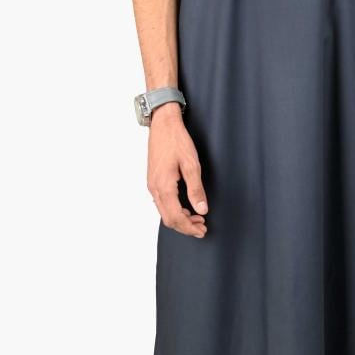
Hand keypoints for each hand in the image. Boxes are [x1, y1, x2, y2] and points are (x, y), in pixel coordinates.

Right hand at [146, 104, 207, 237]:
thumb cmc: (177, 141)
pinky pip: (162, 203)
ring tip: (197, 218)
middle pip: (168, 219)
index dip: (189, 228)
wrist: (163, 124)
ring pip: (164, 212)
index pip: (176, 218)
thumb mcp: (192, 164)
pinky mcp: (153, 180)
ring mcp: (152, 185)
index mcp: (164, 186)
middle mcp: (154, 188)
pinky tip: (186, 207)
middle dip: (185, 227)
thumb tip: (202, 209)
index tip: (202, 230)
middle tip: (202, 228)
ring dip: (180, 219)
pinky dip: (174, 210)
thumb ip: (196, 189)